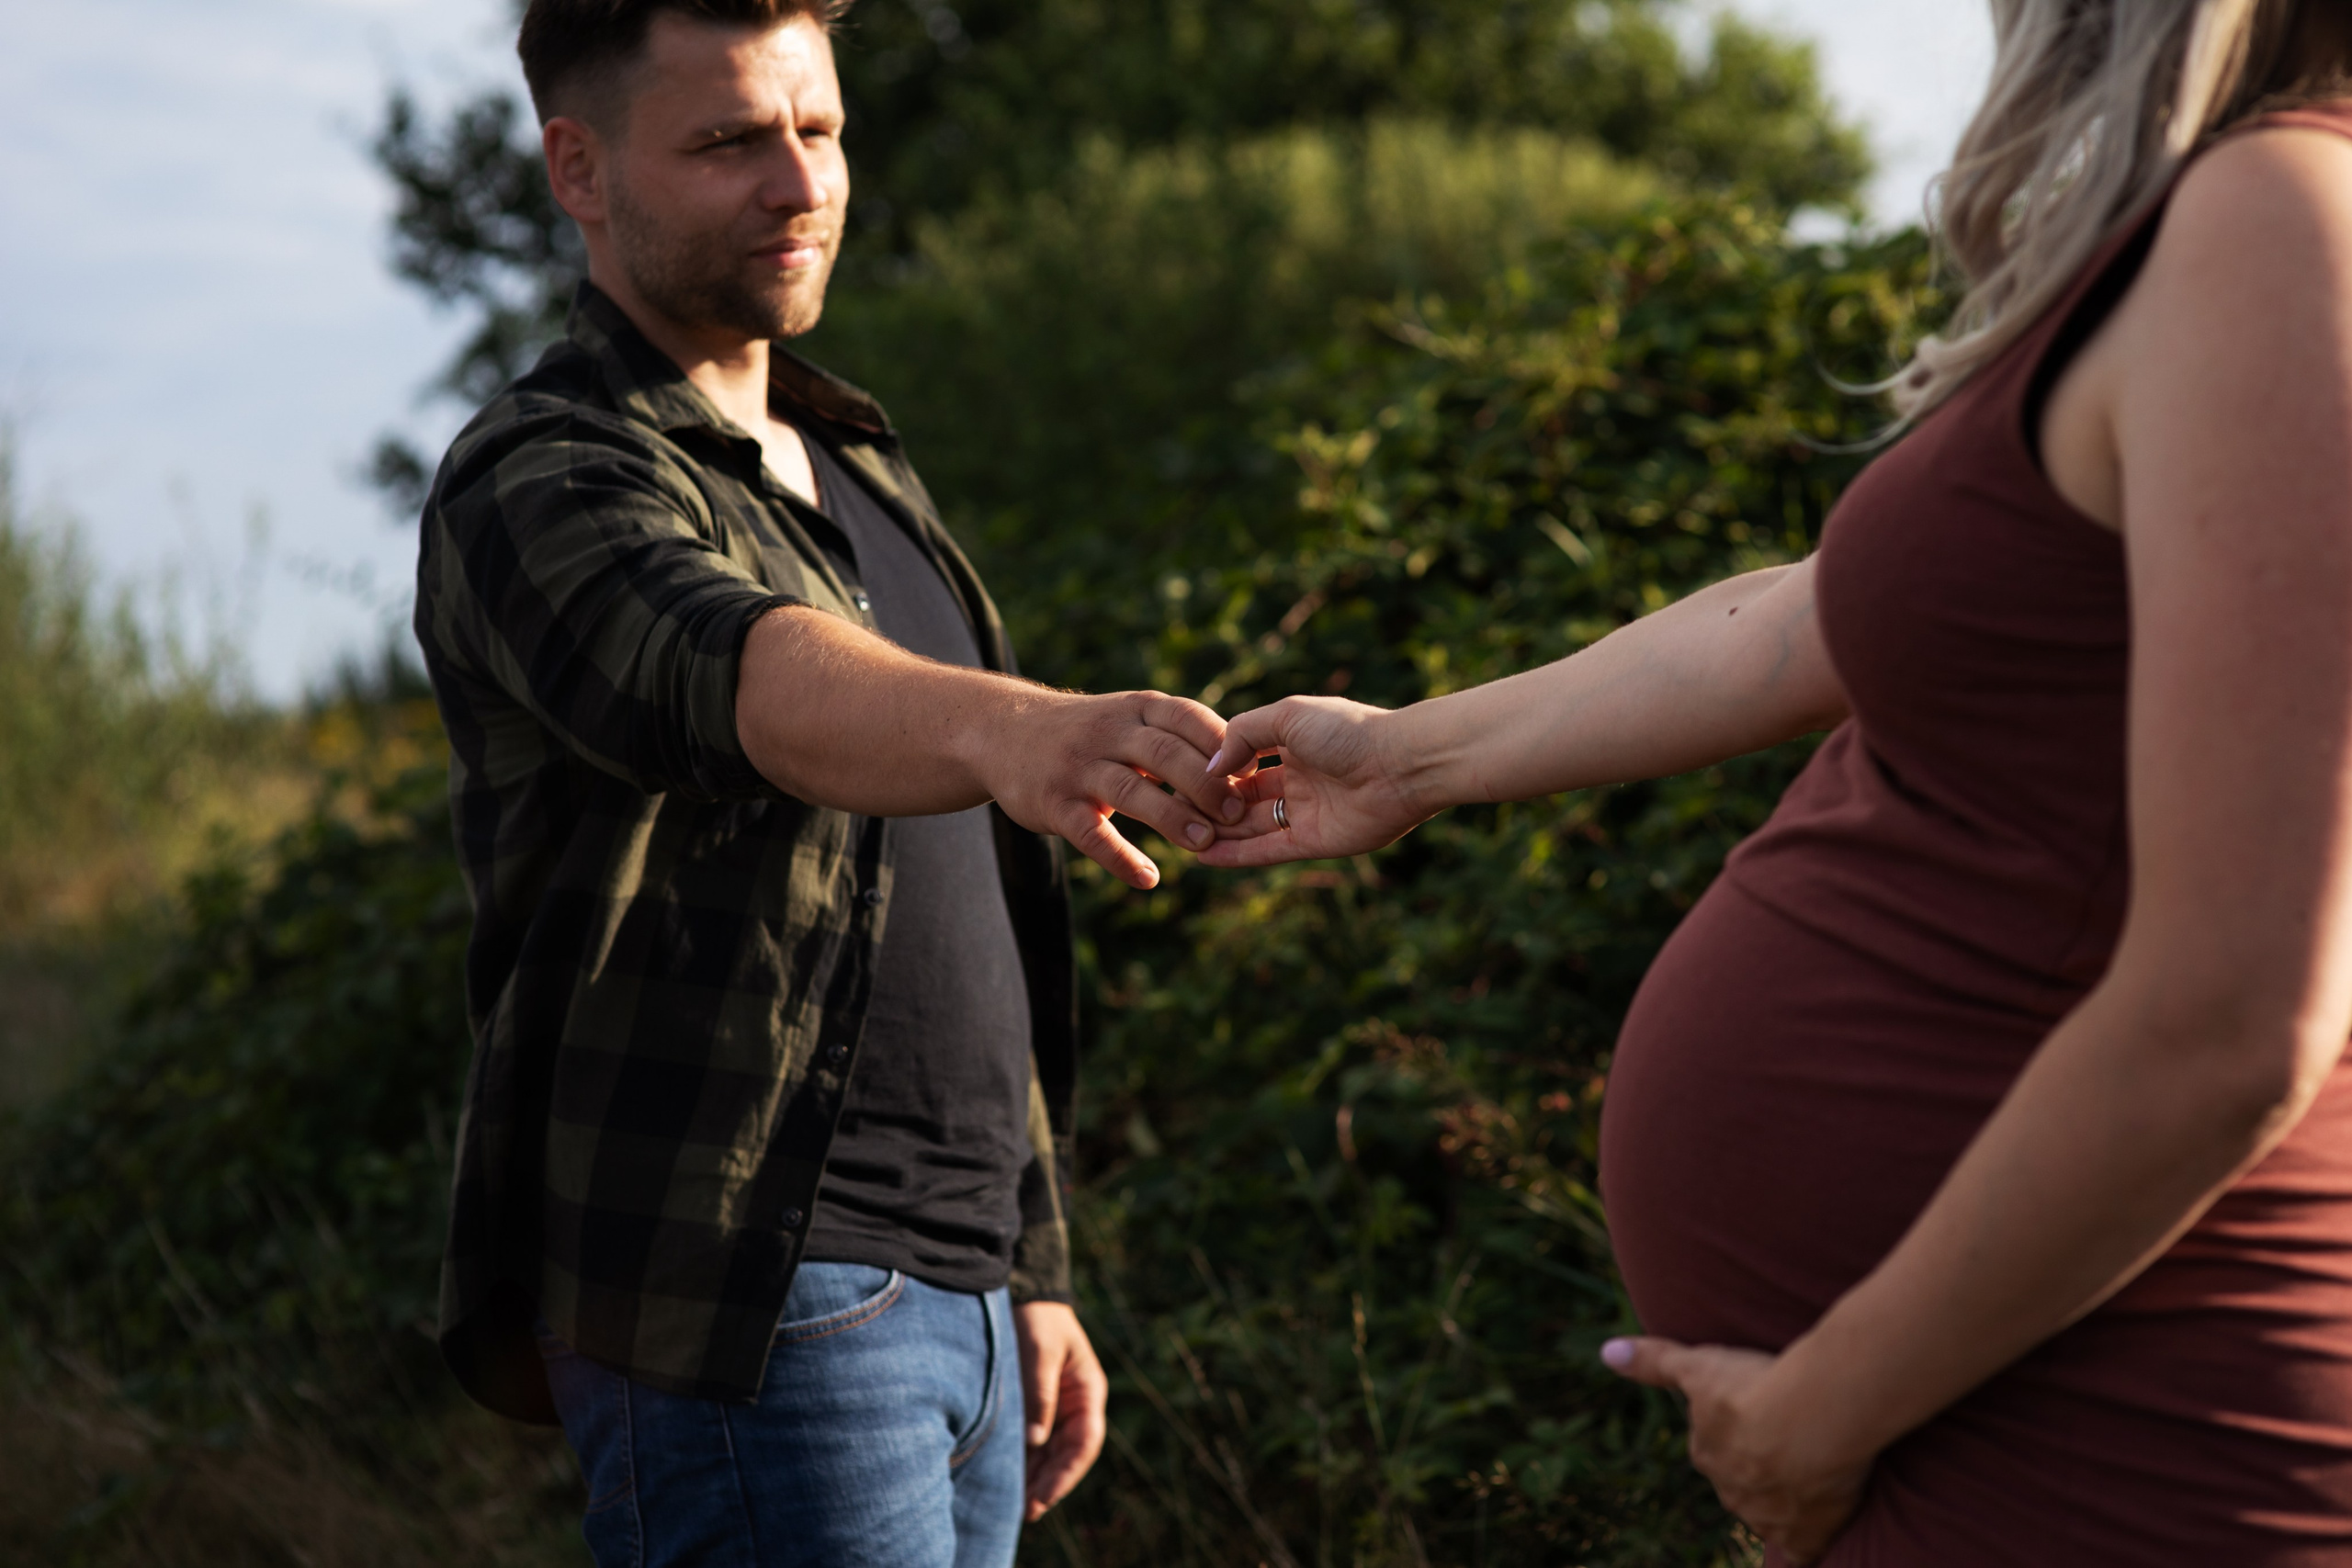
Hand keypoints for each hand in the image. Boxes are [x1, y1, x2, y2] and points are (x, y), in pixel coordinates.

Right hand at [982, 690, 1246, 889]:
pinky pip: (1091, 834)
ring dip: (1171, 818)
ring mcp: (1078, 768)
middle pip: (1164, 754)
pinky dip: (1121, 858)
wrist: (1003, 732)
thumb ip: (1178, 737)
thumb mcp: (1128, 717)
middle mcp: (1107, 732)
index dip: (1223, 746)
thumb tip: (1248, 769)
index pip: (1186, 717)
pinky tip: (1148, 879)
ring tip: (1204, 843)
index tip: (1254, 774)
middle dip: (1206, 784)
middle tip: (1238, 815)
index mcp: (1135, 708)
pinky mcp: (1054, 804)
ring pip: (1131, 791)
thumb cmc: (1087, 732)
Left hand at [1014, 1301, 1107, 1519]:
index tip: (1046, 1494)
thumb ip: (1039, 1395)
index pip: (1086, 1442)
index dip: (1068, 1473)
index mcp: (1088, 1391)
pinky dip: (1023, 1463)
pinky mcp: (1036, 1409)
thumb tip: (1035, 1441)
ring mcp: (1057, 1409)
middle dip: (1049, 1484)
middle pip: (1067, 1455)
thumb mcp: (1040, 1352)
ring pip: (1050, 1454)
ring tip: (1016, 1505)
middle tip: (1026, 1510)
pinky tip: (1008, 1481)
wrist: (1026, 1295)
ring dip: (1035, 1478)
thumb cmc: (1037, 1319)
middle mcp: (1076, 1406)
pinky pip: (1034, 1443)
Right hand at [1194, 696, 1431, 866]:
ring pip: (1253, 826)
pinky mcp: (1315, 842)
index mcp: (1294, 744)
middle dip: (1212, 804)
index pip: (1244, 759)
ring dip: (1220, 831)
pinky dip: (1238, 855)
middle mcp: (1299, 779)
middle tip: (1174, 812)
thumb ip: (1243, 734)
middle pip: (1245, 797)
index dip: (1215, 770)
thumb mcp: (1287, 716)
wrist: (1401, 764)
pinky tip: (1204, 856)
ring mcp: (1306, 812)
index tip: (1179, 777)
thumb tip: (1211, 765)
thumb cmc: (1348, 731)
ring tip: (1181, 836)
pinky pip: (1268, 851)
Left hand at [1601, 1336, 1869, 1563]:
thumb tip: (1607, 1354)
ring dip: (1785, 1497)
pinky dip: (1806, 1542)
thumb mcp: (1700, 1365)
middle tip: (1791, 1438)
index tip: (1760, 1412)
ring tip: (1814, 1469)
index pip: (1715, 1446)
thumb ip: (1656, 1362)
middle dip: (1758, 1466)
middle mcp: (1731, 1493)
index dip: (1738, 1430)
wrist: (1813, 1420)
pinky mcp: (1804, 1538)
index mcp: (1707, 1454)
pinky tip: (1815, 1527)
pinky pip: (1801, 1550)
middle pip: (1741, 1482)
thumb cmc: (1754, 1387)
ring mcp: (1767, 1519)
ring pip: (1770, 1514)